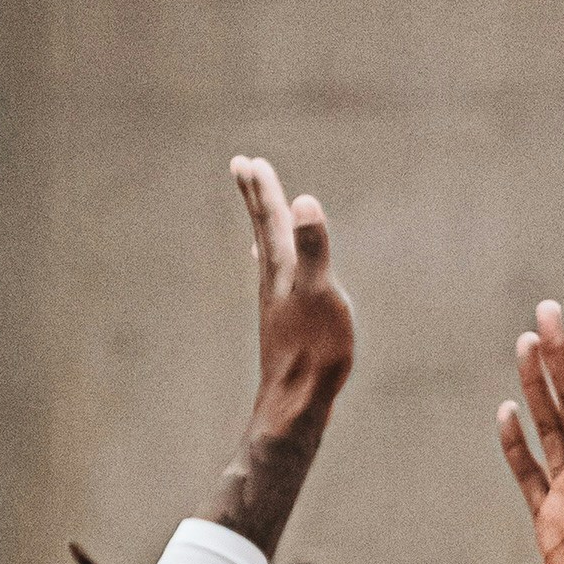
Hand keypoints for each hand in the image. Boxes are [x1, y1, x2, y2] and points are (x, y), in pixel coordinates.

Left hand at [230, 152, 353, 416]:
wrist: (295, 402)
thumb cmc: (314, 350)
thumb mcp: (321, 292)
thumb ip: (313, 247)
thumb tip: (303, 201)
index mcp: (284, 268)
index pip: (270, 219)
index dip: (262, 189)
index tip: (248, 161)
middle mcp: (275, 280)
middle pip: (263, 229)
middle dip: (256, 196)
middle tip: (242, 166)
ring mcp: (278, 301)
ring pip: (267, 251)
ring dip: (263, 224)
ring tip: (260, 207)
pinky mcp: (285, 321)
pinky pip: (277, 278)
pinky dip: (273, 261)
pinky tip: (272, 267)